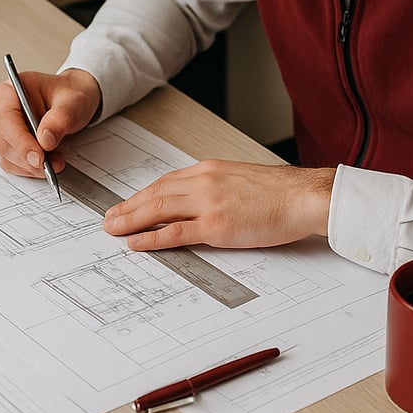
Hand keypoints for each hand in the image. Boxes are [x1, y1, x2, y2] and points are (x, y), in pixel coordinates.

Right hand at [0, 68, 100, 177]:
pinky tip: (47, 164)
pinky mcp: (9, 146)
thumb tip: (45, 140)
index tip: (38, 156)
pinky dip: (30, 169)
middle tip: (50, 165)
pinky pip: (13, 164)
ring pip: (7, 156)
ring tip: (55, 162)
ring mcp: (3, 131)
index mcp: (9, 92)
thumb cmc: (68, 95)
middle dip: (27, 157)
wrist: (73, 102)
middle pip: (3, 141)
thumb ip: (59, 119)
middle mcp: (1, 111)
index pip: (6, 119)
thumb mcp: (71, 102)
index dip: (20, 140)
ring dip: (30, 166)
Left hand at [103, 160, 334, 249]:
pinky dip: (152, 238)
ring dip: (131, 220)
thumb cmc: (280, 192)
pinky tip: (136, 243)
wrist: (303, 196)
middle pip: (156, 193)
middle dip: (128, 207)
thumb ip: (217, 187)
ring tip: (113, 230)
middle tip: (109, 218)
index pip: (166, 181)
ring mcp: (208, 202)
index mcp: (210, 169)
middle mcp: (204, 181)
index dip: (143, 194)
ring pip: (159, 209)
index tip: (128, 203)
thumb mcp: (241, 180)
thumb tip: (201, 202)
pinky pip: (175, 232)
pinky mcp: (217, 225)